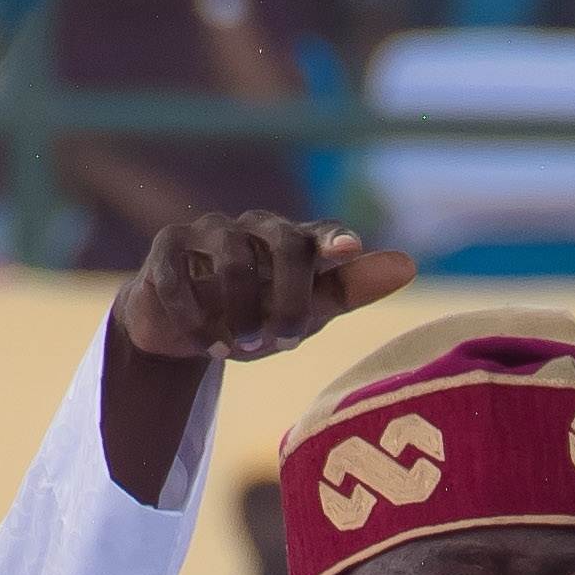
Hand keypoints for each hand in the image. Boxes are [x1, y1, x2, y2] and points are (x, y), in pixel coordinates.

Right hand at [114, 212, 413, 366]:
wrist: (184, 331)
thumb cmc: (255, 317)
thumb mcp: (304, 312)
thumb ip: (349, 290)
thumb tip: (408, 265)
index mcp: (294, 239)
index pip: (321, 233)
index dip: (334, 239)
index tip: (347, 249)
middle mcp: (253, 226)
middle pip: (283, 244)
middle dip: (289, 299)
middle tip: (285, 341)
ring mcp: (207, 231)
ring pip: (233, 264)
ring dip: (242, 315)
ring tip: (242, 348)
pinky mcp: (166, 248)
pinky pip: (181, 281)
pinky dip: (197, 321)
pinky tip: (208, 347)